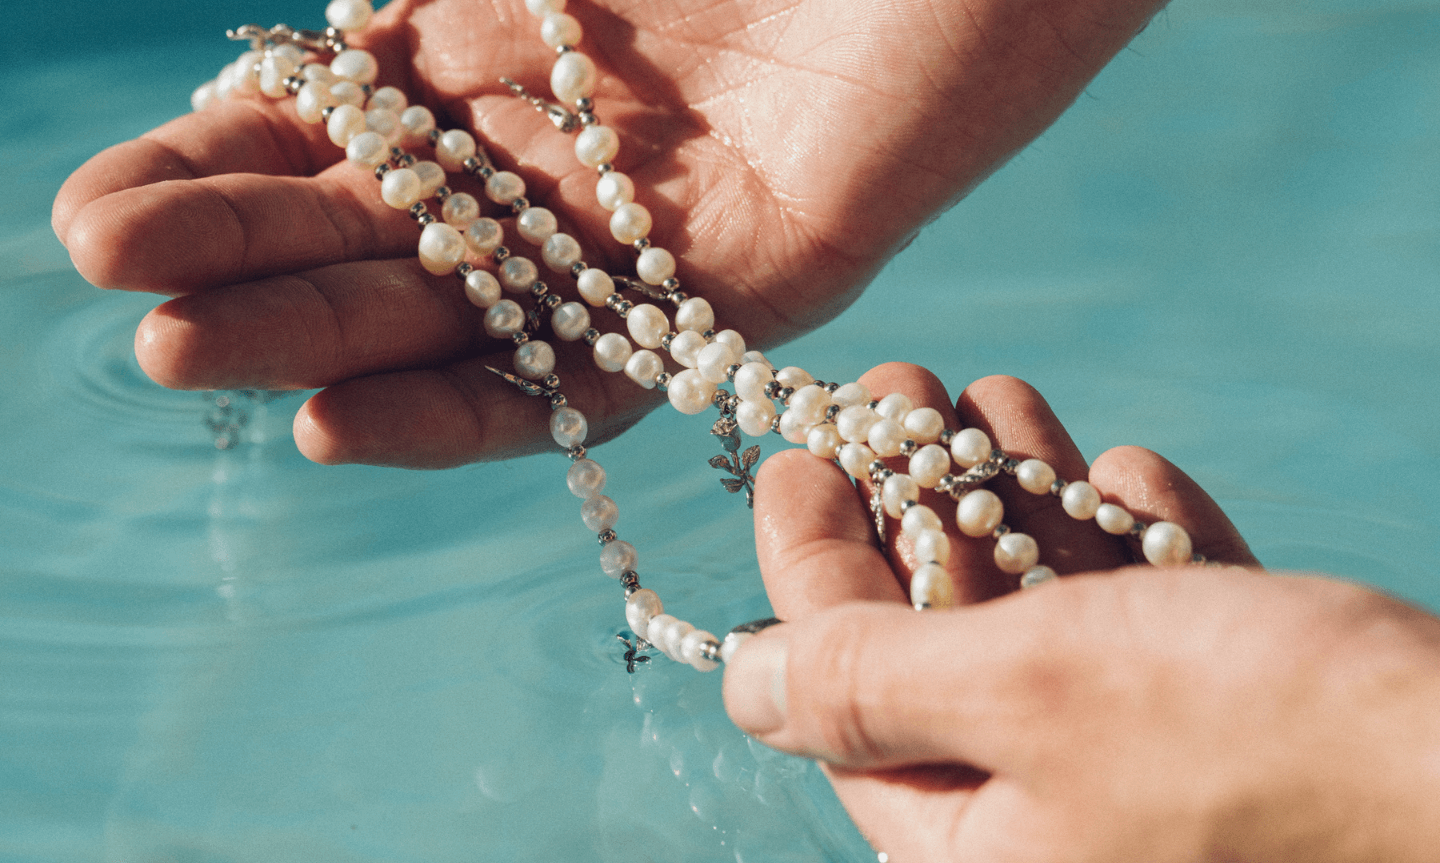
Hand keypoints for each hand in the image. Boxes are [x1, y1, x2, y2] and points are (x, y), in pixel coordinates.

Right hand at [52, 0, 1166, 466]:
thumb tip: (316, 6)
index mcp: (514, 37)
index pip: (339, 126)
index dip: (222, 166)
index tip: (104, 206)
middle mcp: (570, 145)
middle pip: (381, 229)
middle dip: (241, 256)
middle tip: (120, 289)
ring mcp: (652, 230)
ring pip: (464, 315)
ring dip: (319, 339)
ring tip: (183, 356)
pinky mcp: (747, 290)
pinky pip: (594, 375)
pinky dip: (474, 406)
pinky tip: (340, 418)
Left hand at [723, 363, 1439, 861]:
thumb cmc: (1257, 737)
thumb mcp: (1024, 692)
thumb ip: (869, 684)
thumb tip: (740, 687)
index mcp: (975, 849)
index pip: (842, 697)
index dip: (806, 567)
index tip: (795, 456)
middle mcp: (1054, 826)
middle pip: (943, 647)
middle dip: (916, 507)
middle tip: (895, 390)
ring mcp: (1152, 780)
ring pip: (1049, 622)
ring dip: (1018, 502)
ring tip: (989, 397)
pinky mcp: (1242, 736)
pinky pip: (1154, 631)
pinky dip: (1127, 548)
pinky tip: (1114, 471)